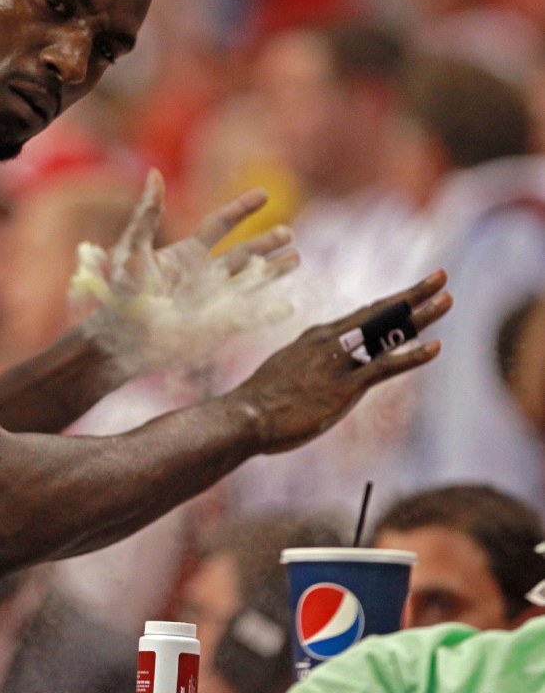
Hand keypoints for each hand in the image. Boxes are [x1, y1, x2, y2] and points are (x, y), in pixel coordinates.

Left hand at [72, 169, 298, 374]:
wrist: (119, 344)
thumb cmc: (120, 297)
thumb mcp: (132, 252)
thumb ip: (146, 216)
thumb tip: (154, 174)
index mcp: (184, 255)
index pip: (219, 224)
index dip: (241, 209)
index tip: (263, 194)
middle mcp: (201, 276)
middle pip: (242, 253)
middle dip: (265, 242)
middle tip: (288, 232)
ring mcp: (212, 302)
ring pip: (250, 280)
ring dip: (273, 269)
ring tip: (296, 257)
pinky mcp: (217, 327)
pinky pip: (250, 316)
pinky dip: (269, 310)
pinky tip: (288, 304)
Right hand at [232, 271, 451, 454]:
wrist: (244, 416)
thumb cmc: (259, 401)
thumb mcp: (286, 373)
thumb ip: (307, 366)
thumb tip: (314, 370)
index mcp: (317, 338)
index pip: (363, 314)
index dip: (391, 301)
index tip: (413, 291)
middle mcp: (330, 342)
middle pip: (379, 312)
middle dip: (412, 294)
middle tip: (441, 276)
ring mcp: (337, 362)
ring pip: (386, 332)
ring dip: (419, 315)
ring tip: (447, 299)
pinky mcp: (342, 386)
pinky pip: (384, 368)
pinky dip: (411, 356)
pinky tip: (435, 347)